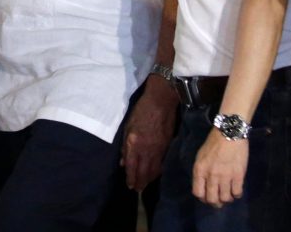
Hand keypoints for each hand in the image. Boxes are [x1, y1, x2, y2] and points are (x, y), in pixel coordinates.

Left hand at [121, 75, 177, 191]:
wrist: (161, 101)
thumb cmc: (141, 110)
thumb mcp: (128, 126)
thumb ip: (125, 146)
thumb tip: (123, 162)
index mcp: (134, 143)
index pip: (132, 167)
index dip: (130, 178)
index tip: (129, 185)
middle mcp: (147, 149)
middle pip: (144, 172)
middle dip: (140, 183)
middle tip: (137, 189)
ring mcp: (158, 149)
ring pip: (154, 170)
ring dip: (149, 179)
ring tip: (145, 183)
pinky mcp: (167, 146)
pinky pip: (162, 163)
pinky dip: (157, 171)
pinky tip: (155, 172)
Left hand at [192, 129, 247, 207]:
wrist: (229, 132)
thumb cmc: (214, 142)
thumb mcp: (201, 156)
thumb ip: (201, 171)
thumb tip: (204, 185)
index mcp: (200, 169)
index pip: (198, 193)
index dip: (203, 198)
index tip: (208, 196)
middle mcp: (211, 175)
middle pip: (212, 199)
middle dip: (216, 203)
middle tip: (220, 201)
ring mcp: (225, 176)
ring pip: (225, 198)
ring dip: (227, 199)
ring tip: (229, 194)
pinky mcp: (238, 175)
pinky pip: (237, 193)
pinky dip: (237, 194)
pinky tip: (236, 189)